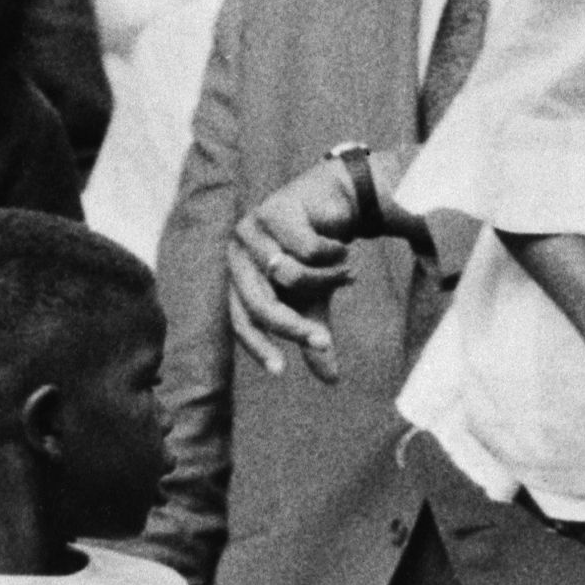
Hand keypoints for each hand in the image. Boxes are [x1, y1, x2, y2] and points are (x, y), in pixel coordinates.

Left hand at [227, 155, 367, 379]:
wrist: (341, 202)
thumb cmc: (318, 254)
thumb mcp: (316, 301)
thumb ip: (313, 335)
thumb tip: (330, 381)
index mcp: (239, 279)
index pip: (241, 320)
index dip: (259, 346)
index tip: (280, 371)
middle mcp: (237, 254)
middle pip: (262, 304)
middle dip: (296, 326)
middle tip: (324, 340)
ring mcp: (253, 229)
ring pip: (291, 276)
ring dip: (328, 279)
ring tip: (347, 270)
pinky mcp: (276, 208)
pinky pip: (310, 249)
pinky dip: (335, 254)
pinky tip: (342, 245)